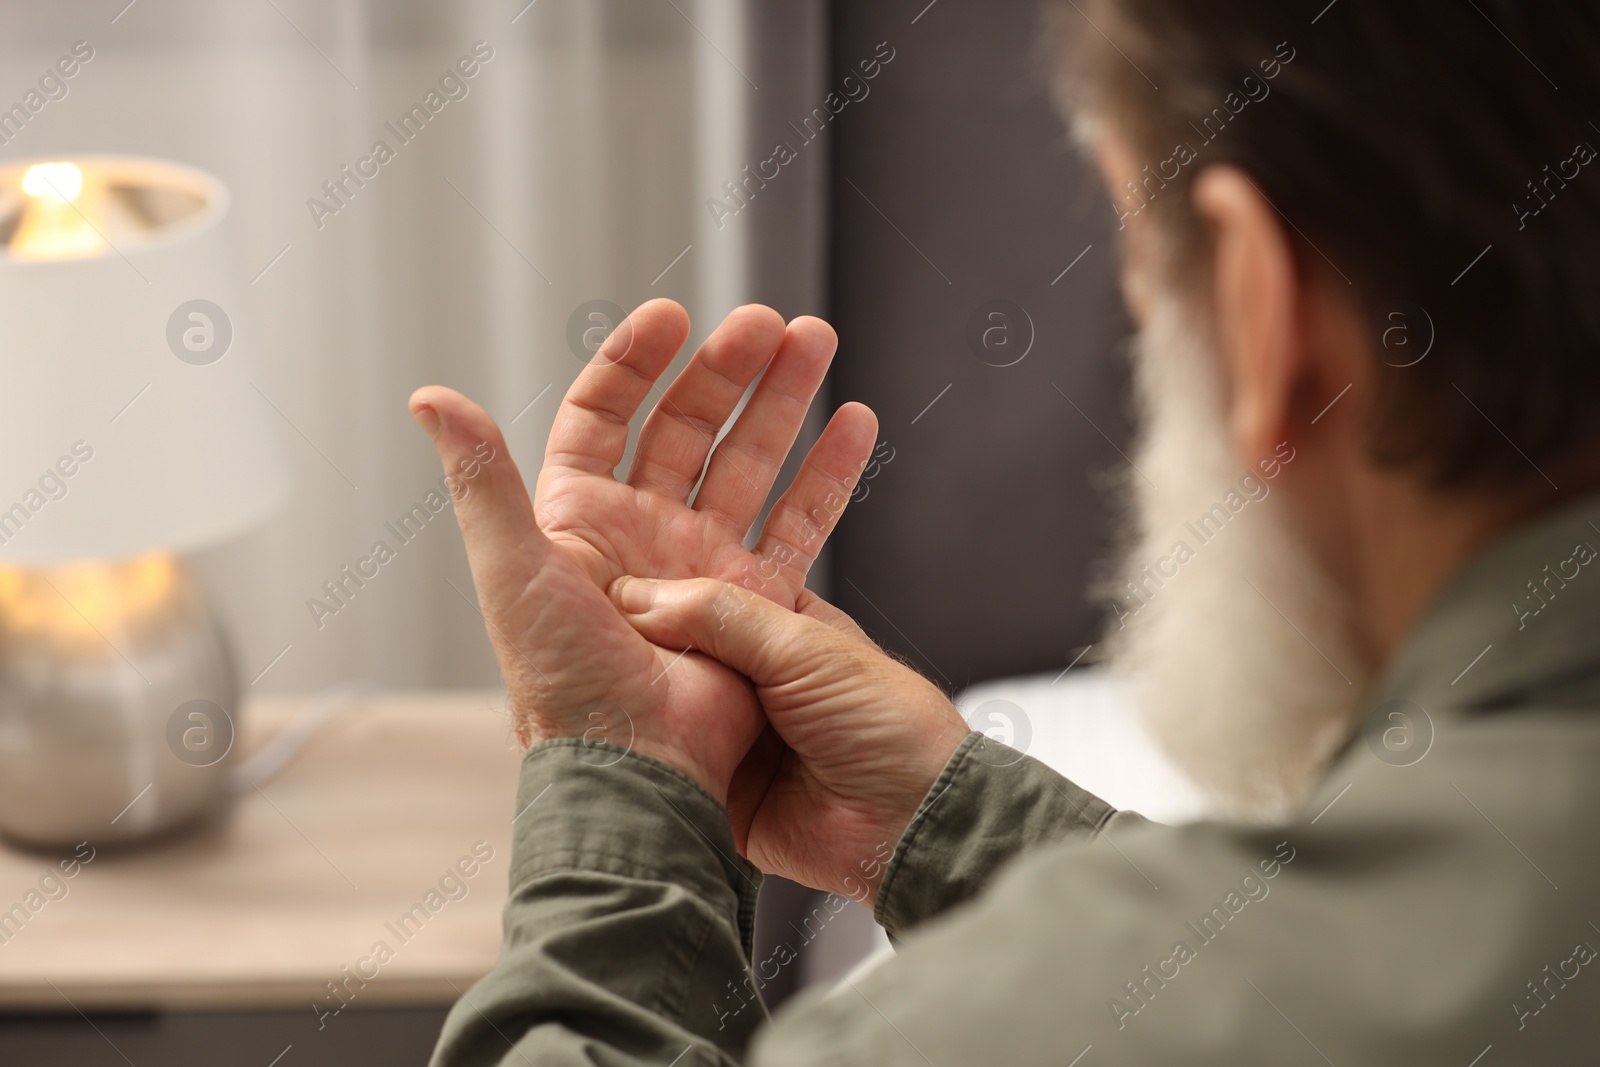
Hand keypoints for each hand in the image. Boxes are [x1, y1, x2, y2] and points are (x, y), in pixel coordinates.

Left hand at [408, 300, 877, 804]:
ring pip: (749, 460)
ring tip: (814, 340)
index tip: (672, 318)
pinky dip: (828, 470)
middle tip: (766, 322)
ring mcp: (705, 564)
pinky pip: (799, 520)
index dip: (634, 363)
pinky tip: (855, 421)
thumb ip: (479, 477)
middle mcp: (644, 535)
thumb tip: (430, 396)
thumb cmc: (562, 677)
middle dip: (728, 370)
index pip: (604, 417)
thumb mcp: (511, 565)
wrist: (635, 765)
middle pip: (687, 428)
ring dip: (781, 400)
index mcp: (580, 520)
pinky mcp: (758, 598)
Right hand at [609, 576, 970, 906]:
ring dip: (629, 695)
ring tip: (581, 674)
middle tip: (583, 627)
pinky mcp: (713, 785)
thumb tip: (641, 594)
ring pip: (659, 702)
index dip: (654, 586)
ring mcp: (727, 731)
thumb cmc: (890, 726)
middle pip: (670, 647)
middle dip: (632, 641)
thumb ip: (723, 615)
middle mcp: (747, 674)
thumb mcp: (804, 648)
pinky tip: (606, 733)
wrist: (910, 824)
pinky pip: (663, 760)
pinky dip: (638, 750)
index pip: (699, 591)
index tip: (604, 579)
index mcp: (777, 625)